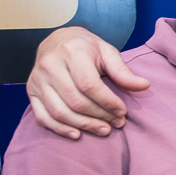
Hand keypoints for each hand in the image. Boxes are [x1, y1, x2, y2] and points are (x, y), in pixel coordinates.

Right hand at [27, 27, 149, 138]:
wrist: (57, 40)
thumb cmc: (86, 48)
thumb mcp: (107, 52)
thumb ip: (123, 70)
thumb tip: (144, 85)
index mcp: (71, 52)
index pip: (89, 85)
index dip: (108, 102)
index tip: (123, 112)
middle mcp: (50, 66)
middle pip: (75, 101)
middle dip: (99, 116)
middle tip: (117, 123)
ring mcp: (37, 80)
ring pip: (59, 111)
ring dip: (83, 125)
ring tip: (104, 130)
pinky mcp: (30, 92)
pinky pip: (42, 116)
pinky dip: (59, 128)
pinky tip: (77, 134)